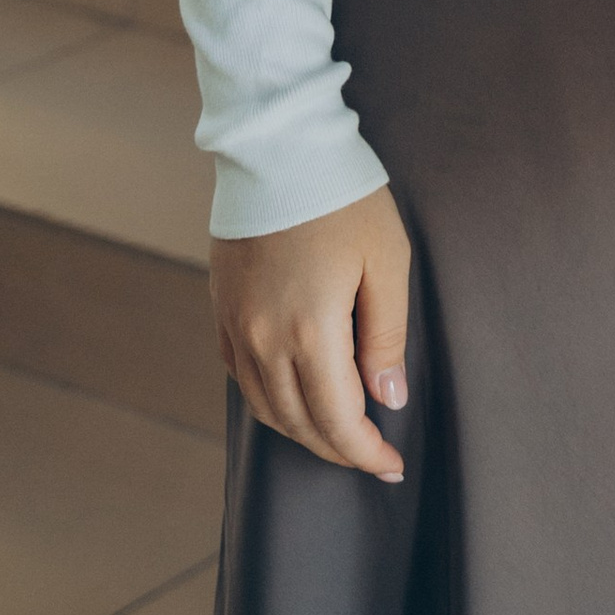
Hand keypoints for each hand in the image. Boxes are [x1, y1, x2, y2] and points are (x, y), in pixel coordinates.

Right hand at [210, 184, 412, 478]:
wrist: (279, 148)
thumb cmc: (343, 198)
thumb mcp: (387, 261)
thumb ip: (386, 337)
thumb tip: (387, 399)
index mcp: (310, 332)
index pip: (338, 420)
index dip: (365, 452)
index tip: (391, 466)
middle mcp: (265, 340)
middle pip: (300, 423)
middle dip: (338, 449)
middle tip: (371, 456)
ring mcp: (238, 327)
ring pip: (267, 407)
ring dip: (303, 431)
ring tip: (339, 435)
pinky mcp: (223, 309)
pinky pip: (241, 377)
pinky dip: (270, 400)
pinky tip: (293, 398)